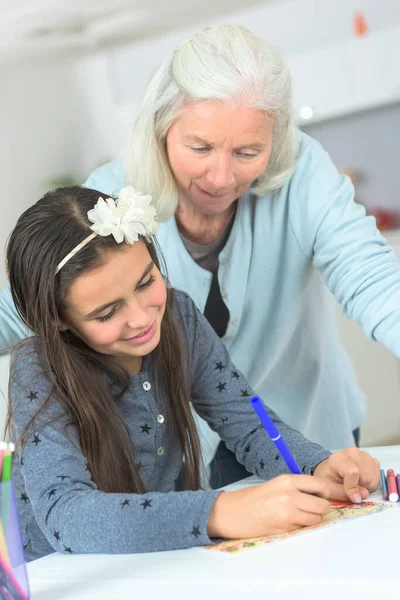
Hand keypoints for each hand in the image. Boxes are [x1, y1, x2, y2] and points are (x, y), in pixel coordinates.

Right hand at [207, 474, 345, 538]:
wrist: (232, 512)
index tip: (343, 495)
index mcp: (288, 480)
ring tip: (297, 515)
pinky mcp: (285, 527)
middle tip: (310, 508)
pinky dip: (302, 526)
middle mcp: (290, 494)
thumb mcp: (276, 485)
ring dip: (312, 518)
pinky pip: (304, 527)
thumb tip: (323, 495)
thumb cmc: (254, 499)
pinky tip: (289, 522)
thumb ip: (298, 488)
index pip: (321, 484)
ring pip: (317, 518)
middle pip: (323, 503)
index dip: (334, 491)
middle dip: (321, 508)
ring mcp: (288, 512)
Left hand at [313, 446, 379, 503]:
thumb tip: (364, 494)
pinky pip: (378, 477)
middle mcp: (352, 453)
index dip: (354, 487)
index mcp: (338, 458)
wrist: (332, 469)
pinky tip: (362, 481)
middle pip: (365, 477)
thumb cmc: (329, 478)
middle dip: (361, 488)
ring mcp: (364, 455)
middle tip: (351, 489)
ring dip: (367, 486)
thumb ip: (343, 492)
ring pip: (373, 478)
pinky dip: (371, 483)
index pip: (351, 472)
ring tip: (355, 484)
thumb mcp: (328, 487)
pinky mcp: (372, 460)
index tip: (355, 499)